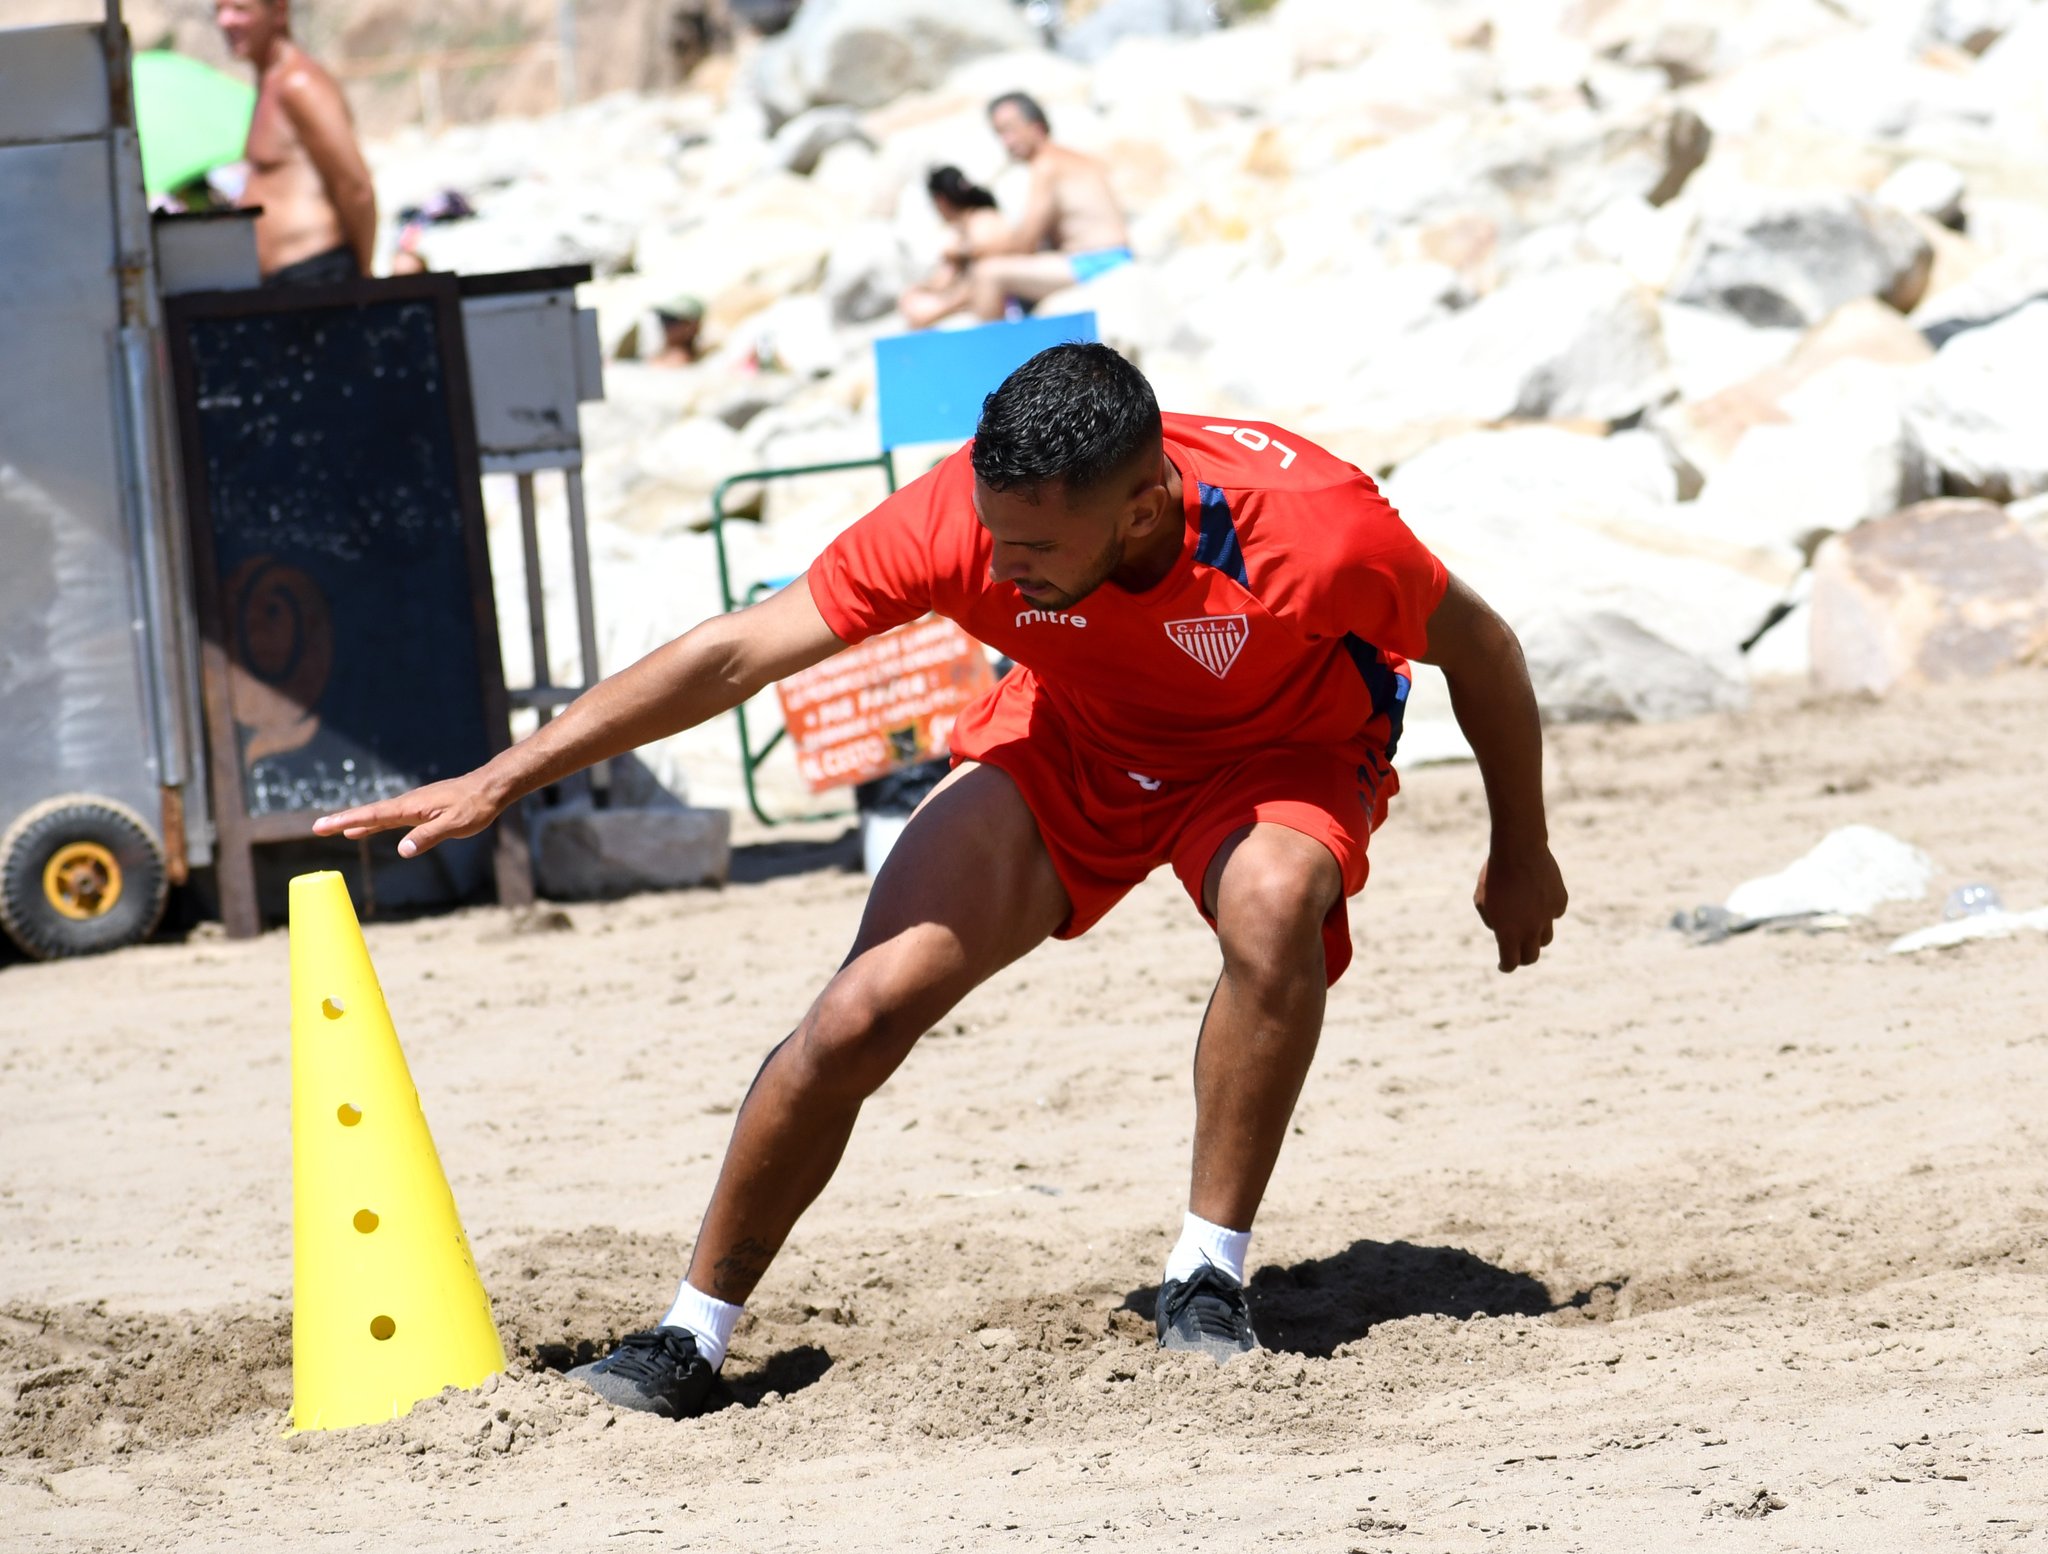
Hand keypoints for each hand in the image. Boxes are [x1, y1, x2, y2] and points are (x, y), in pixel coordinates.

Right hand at [312, 772, 505, 857]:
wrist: (490, 788)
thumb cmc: (474, 807)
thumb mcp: (454, 825)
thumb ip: (428, 836)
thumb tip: (402, 850)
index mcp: (411, 807)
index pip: (372, 815)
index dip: (346, 821)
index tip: (323, 826)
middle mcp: (407, 804)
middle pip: (369, 814)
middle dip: (343, 821)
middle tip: (317, 828)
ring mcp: (413, 806)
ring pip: (378, 816)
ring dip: (357, 822)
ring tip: (336, 830)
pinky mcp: (420, 809)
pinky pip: (391, 818)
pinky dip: (374, 823)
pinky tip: (366, 828)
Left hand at [1474, 843, 1566, 972]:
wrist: (1518, 850)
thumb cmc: (1494, 874)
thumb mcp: (1482, 900)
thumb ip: (1492, 920)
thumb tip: (1502, 930)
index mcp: (1508, 932)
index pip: (1511, 962)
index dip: (1506, 966)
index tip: (1503, 965)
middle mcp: (1530, 929)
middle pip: (1531, 957)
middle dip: (1523, 958)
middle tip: (1518, 954)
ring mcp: (1548, 916)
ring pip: (1546, 939)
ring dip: (1536, 938)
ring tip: (1529, 931)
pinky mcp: (1559, 901)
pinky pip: (1555, 914)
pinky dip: (1548, 913)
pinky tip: (1540, 903)